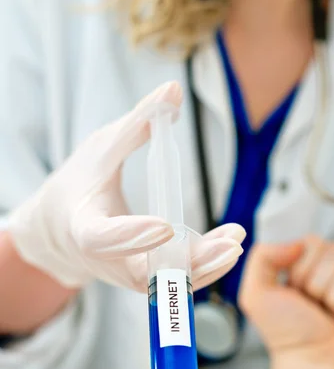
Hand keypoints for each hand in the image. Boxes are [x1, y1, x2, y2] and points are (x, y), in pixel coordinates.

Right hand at [8, 81, 244, 291]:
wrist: (61, 229)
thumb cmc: (80, 184)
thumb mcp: (101, 149)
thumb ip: (136, 124)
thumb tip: (173, 88)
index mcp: (85, 229)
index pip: (105, 239)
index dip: (133, 236)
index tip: (166, 226)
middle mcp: (107, 262)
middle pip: (148, 272)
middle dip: (190, 262)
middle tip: (228, 246)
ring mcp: (127, 276)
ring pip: (168, 280)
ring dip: (206, 265)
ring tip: (236, 242)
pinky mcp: (144, 279)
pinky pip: (175, 278)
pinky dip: (203, 264)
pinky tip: (230, 245)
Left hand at [239, 237, 333, 368]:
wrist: (313, 367)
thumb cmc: (288, 335)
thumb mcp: (257, 294)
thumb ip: (262, 256)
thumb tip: (297, 242)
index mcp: (315, 263)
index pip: (312, 243)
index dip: (300, 273)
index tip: (299, 298)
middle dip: (318, 287)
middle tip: (319, 312)